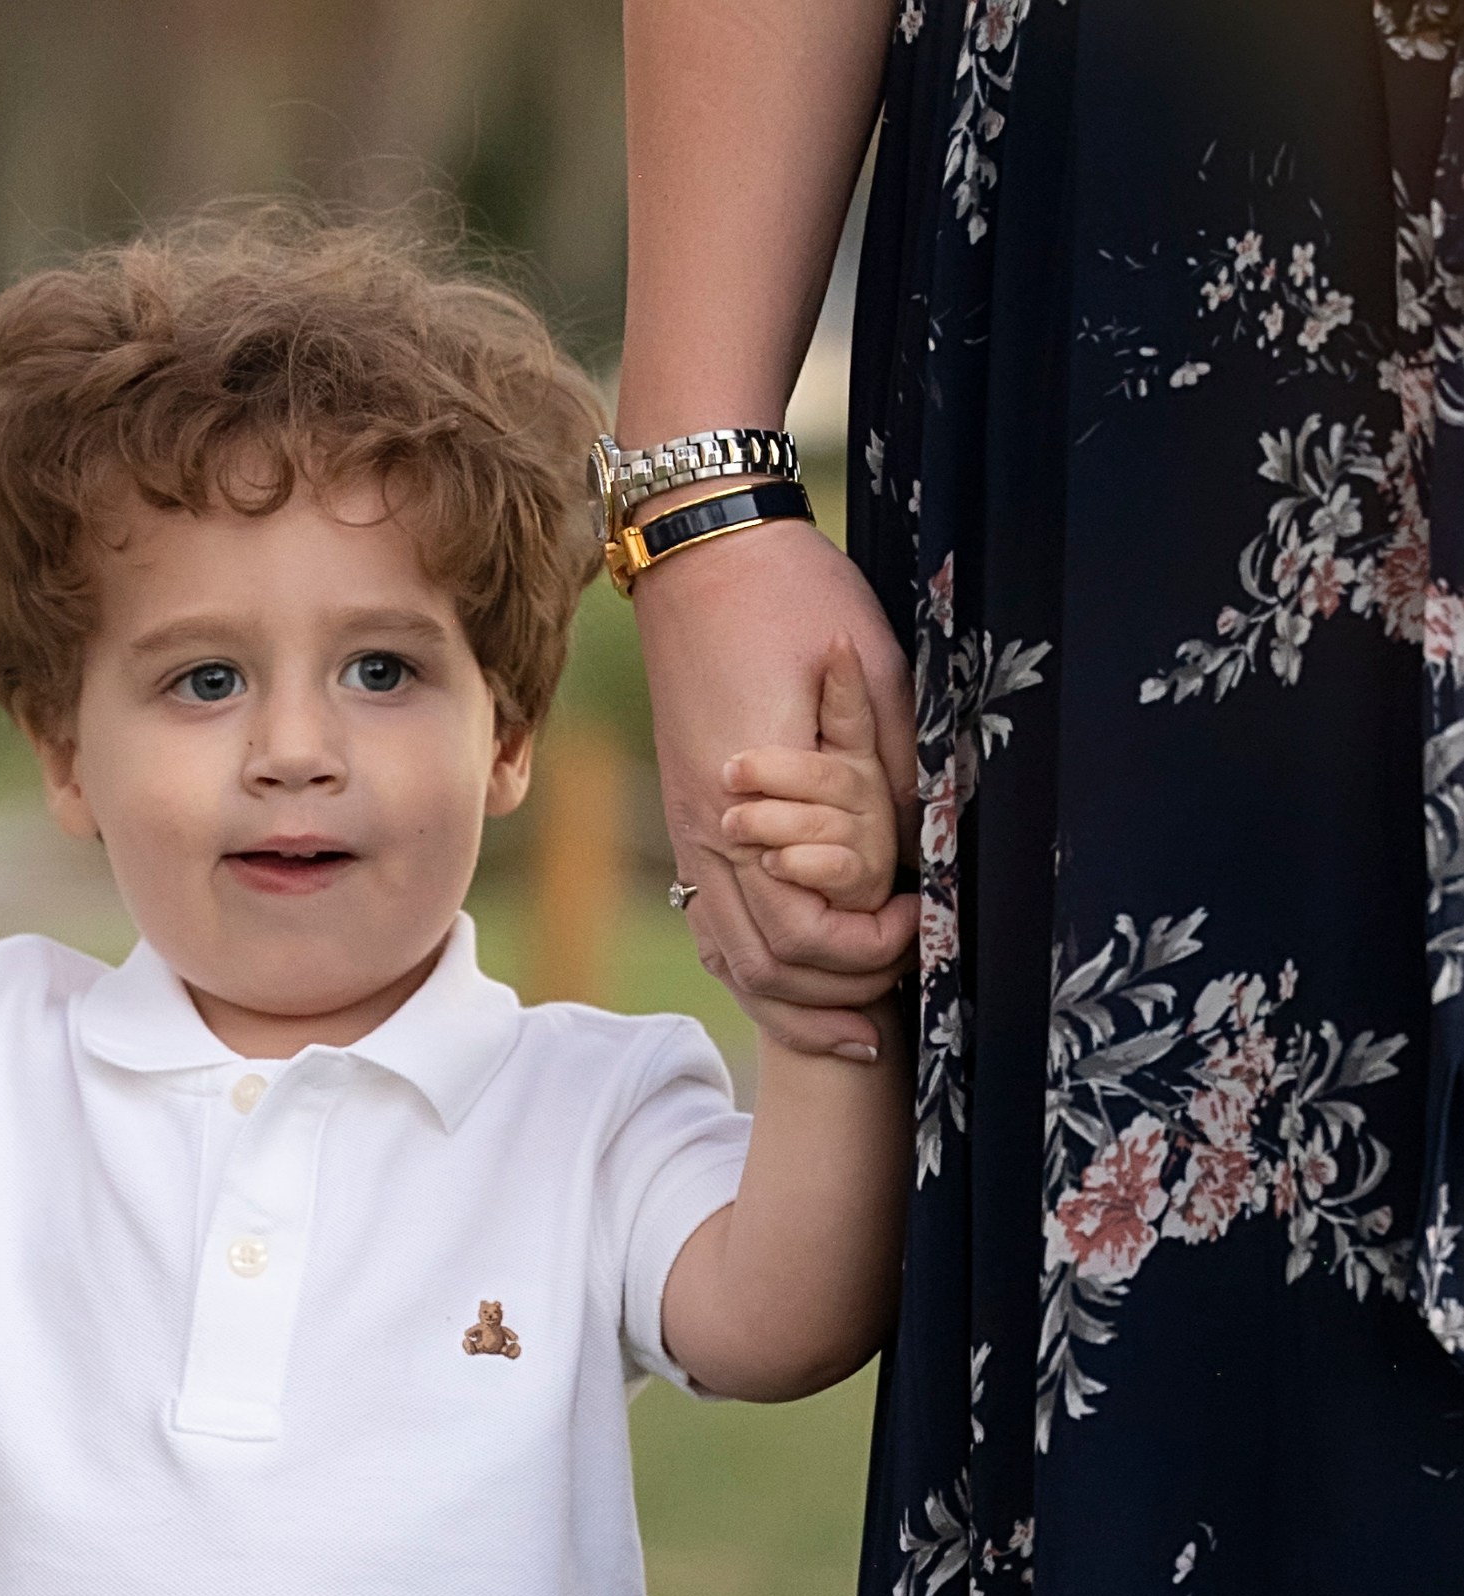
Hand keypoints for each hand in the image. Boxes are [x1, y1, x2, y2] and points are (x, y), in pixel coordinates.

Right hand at [717, 638, 905, 1060]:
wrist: (701, 549)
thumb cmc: (791, 596)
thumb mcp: (871, 670)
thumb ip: (891, 770)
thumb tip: (925, 847)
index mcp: (750, 805)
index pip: (808, 932)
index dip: (871, 951)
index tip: (923, 922)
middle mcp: (710, 837)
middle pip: (768, 968)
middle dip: (842, 993)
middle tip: (907, 978)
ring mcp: (691, 835)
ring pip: (735, 961)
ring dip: (798, 1002)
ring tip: (859, 1024)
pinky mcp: (691, 826)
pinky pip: (716, 928)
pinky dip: (759, 970)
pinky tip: (800, 982)